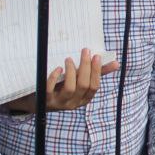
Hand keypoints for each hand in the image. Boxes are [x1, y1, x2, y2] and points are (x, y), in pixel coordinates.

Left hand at [4, 48, 120, 113]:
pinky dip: (54, 77)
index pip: (94, 87)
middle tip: (85, 51)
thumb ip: (96, 73)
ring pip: (70, 88)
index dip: (96, 71)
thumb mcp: (79, 82)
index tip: (97, 56)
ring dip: (71, 71)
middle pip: (83, 85)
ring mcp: (59, 103)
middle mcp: (73, 103)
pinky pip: (51, 89)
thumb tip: (116, 64)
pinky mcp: (46, 100)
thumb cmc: (62, 88)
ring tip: (69, 59)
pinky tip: (57, 68)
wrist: (38, 102)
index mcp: (83, 99)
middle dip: (86, 67)